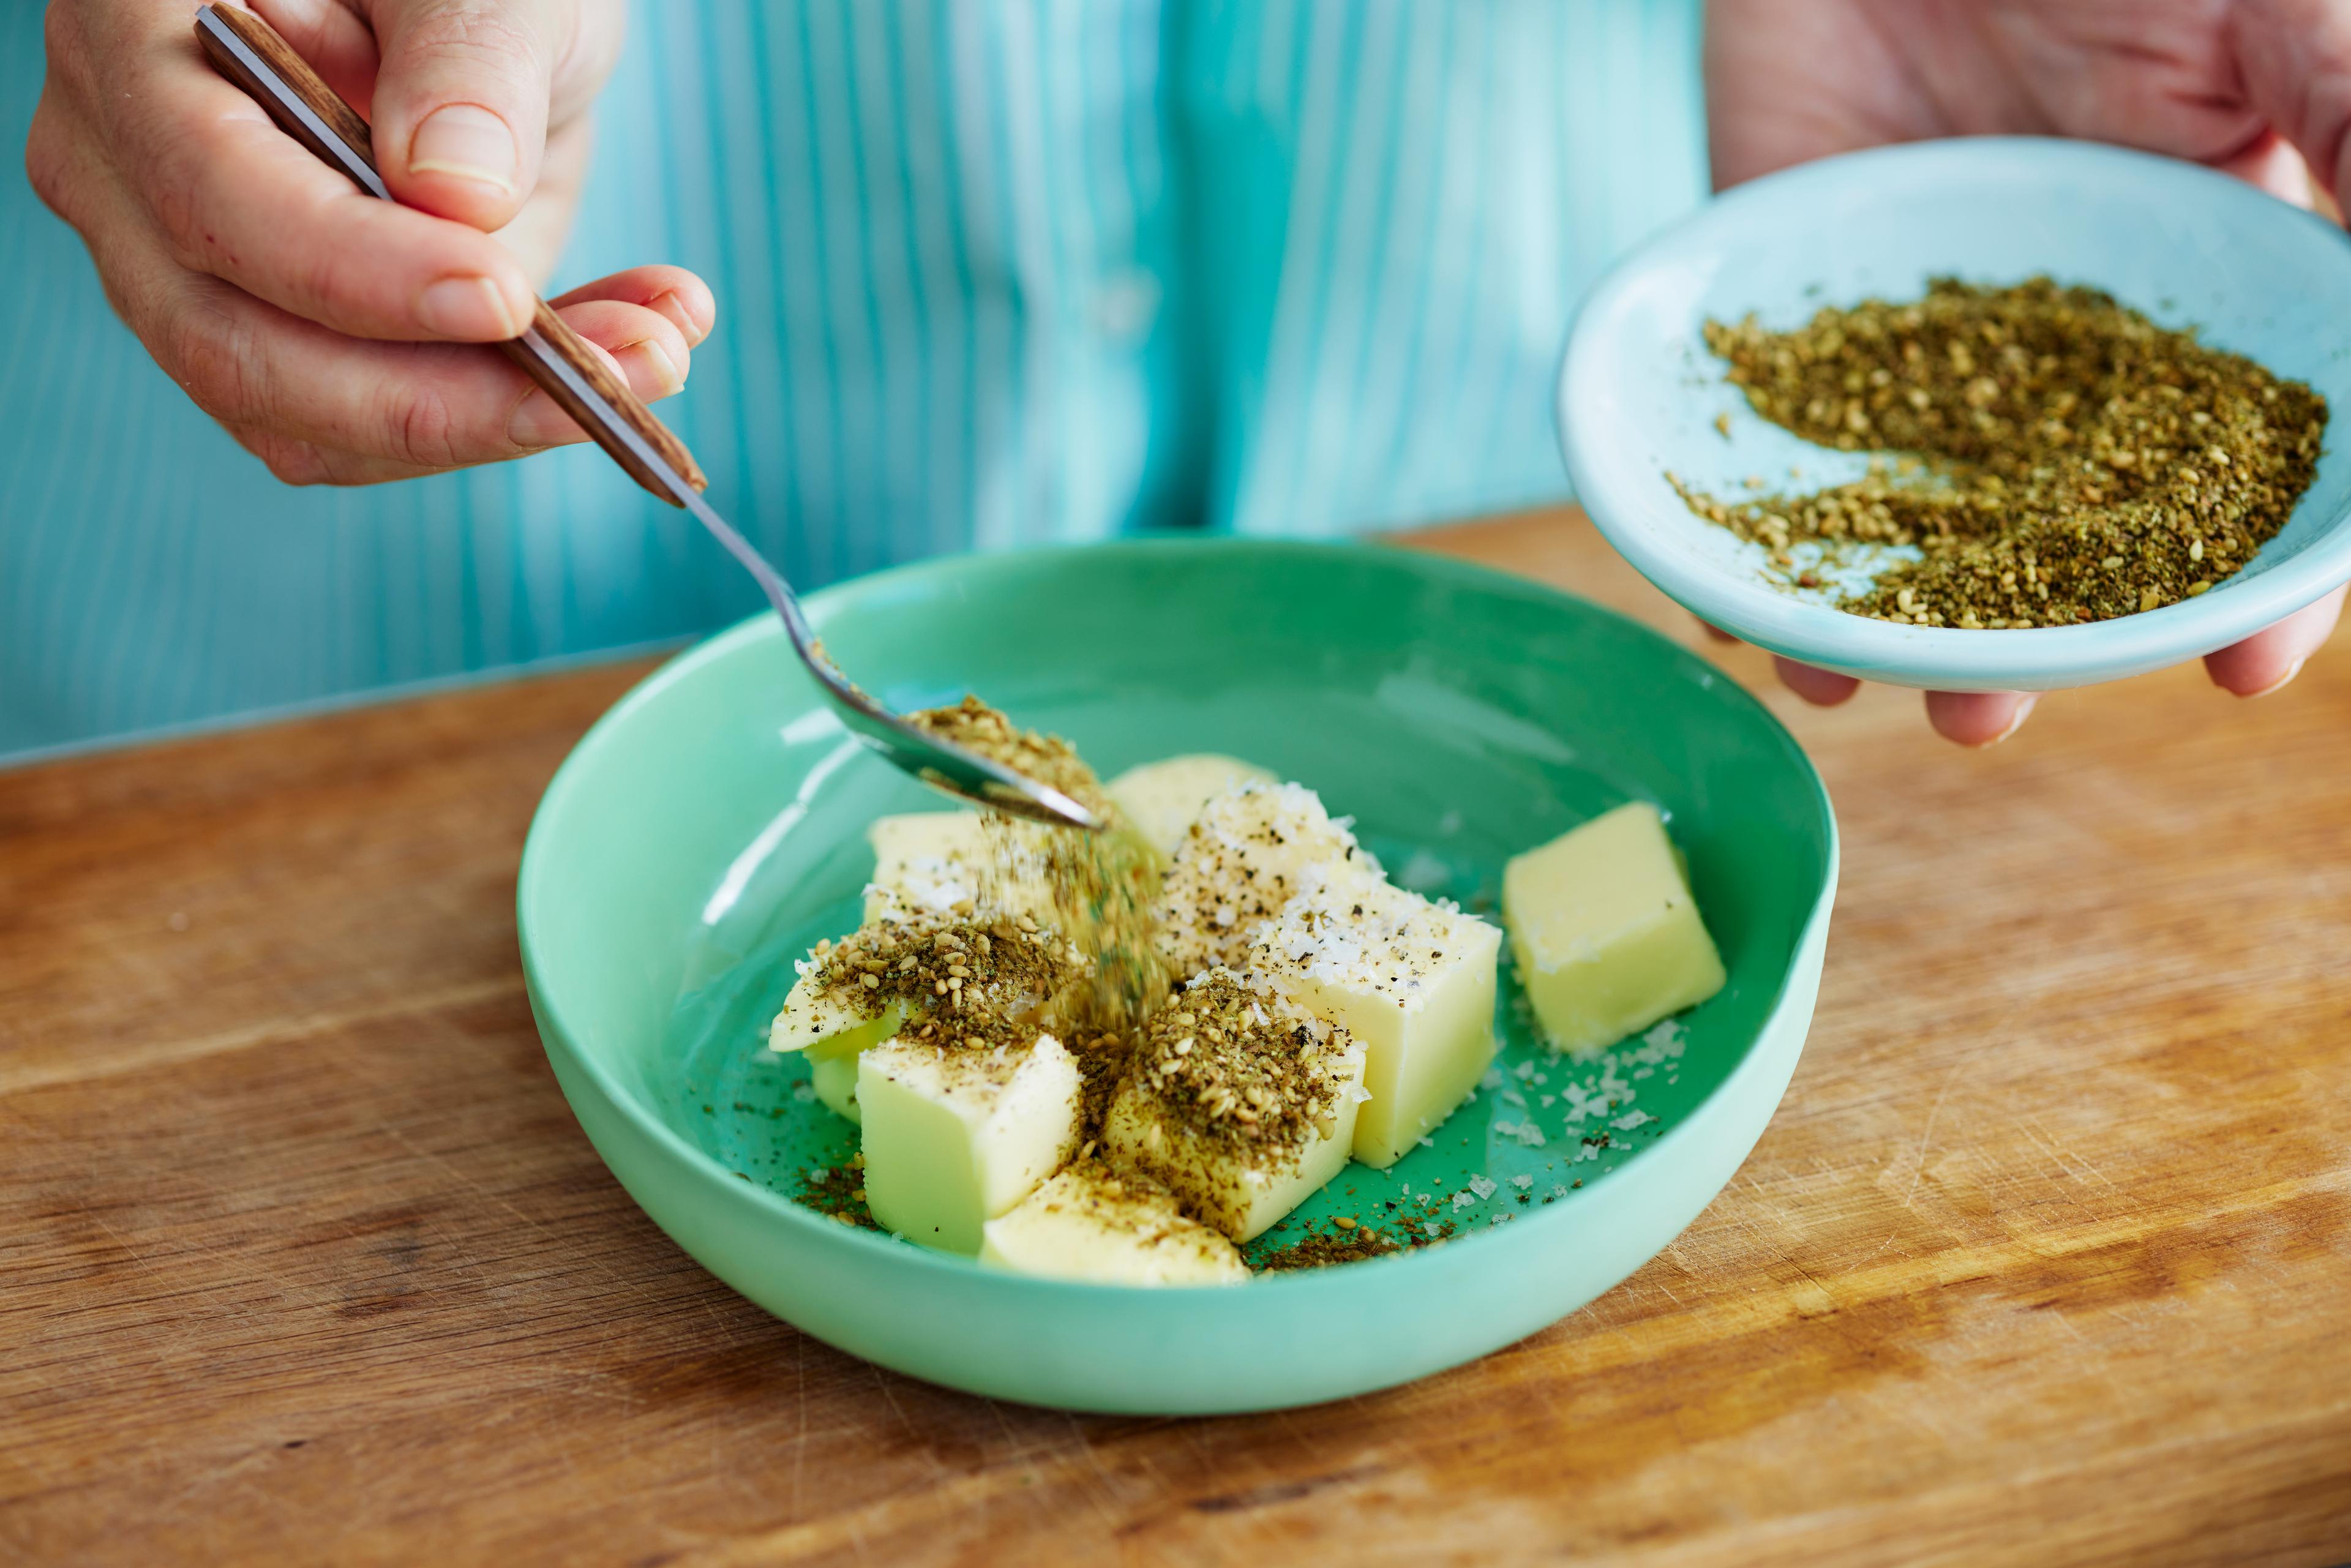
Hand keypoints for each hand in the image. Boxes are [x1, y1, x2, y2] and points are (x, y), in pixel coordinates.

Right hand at [27, 0, 712, 484]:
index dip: (359, 272)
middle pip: (244, 350)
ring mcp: (191, 278)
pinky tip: (642, 344)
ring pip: (312, 421)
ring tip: (661, 350)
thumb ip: (463, 62)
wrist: (464, 9)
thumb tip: (457, 197)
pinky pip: (383, 425)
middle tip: (628, 370)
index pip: (217, 198)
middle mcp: (128, 177)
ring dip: (500, 417)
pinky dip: (514, 410)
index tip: (507, 298)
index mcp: (137, 47)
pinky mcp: (290, 346)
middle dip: (447, 394)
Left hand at [1703, 0, 2349, 740]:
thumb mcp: (2279, 19)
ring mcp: (1925, 337)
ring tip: (1870, 692)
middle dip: (2032, 644)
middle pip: (2056, 536)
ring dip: (1886, 622)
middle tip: (1995, 715)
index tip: (2241, 669)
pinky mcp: (1799, 310)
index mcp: (2200, 295)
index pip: (2237, 479)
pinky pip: (1770, 447)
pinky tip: (1736, 614)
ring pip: (1910, 518)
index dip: (2254, 584)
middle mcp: (2060, 346)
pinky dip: (1744, 537)